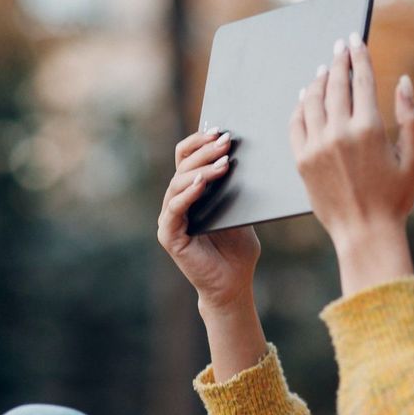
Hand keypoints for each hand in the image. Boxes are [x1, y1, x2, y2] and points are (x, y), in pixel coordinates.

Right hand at [157, 127, 260, 308]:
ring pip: (179, 183)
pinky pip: (175, 209)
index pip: (188, 158)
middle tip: (226, 140)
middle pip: (183, 165)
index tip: (222, 130)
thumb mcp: (242, 211)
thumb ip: (236, 188)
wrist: (234, 284)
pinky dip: (188, 194)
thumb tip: (244, 155)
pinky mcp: (169, 235)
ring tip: (223, 162)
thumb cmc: (238, 248)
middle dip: (205, 150)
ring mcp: (170, 217)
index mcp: (192, 192)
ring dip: (201, 170)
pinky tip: (203, 183)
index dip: (201, 141)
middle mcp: (177, 201)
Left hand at [289, 31, 413, 251]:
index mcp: (370, 129)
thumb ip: (410, 117)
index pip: (361, 79)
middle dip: (338, 61)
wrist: (364, 233)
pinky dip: (300, 104)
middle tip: (339, 47)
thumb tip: (403, 82)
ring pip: (313, 100)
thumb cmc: (394, 198)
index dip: (358, 55)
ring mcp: (317, 145)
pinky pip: (296, 122)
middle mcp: (340, 132)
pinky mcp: (302, 159)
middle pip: (336, 84)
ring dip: (319, 80)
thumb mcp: (413, 158)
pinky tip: (305, 96)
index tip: (355, 40)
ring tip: (324, 69)